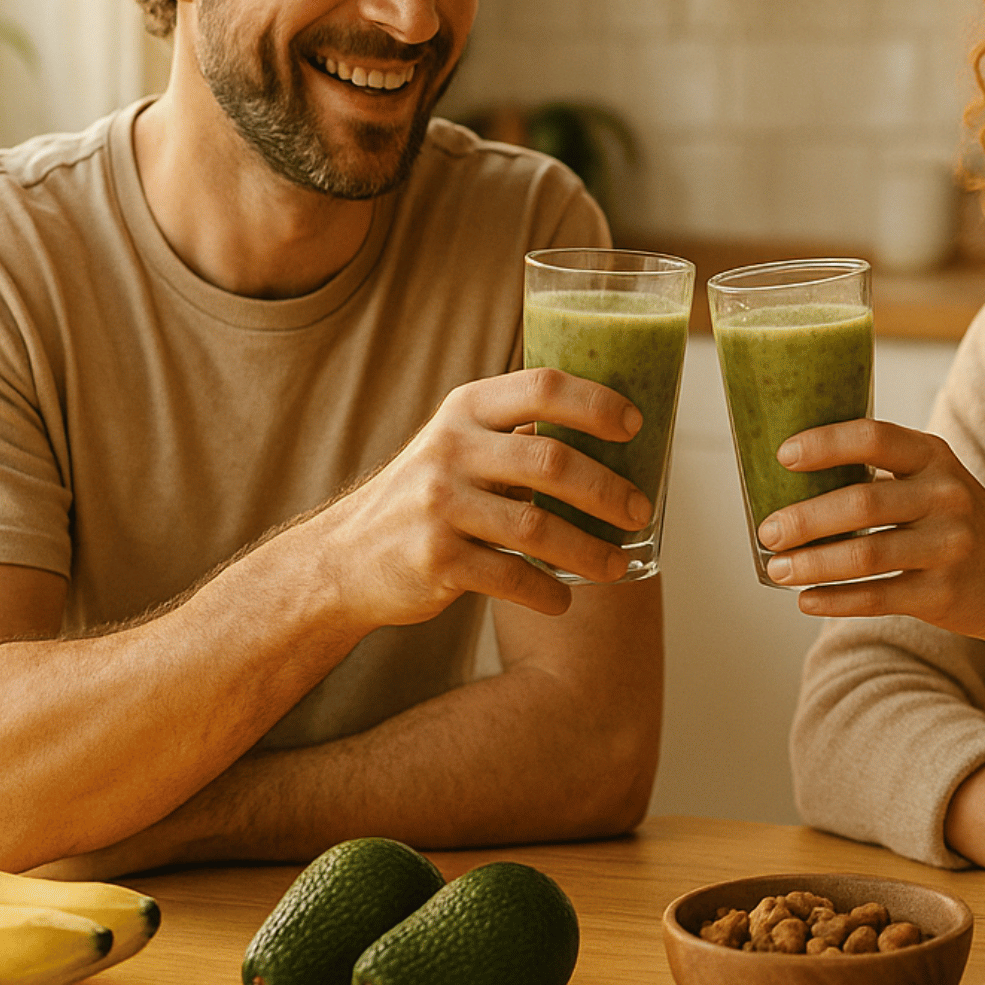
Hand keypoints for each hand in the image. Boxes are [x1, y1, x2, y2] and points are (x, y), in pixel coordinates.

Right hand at [306, 368, 652, 625]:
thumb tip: (612, 439)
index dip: (597, 403)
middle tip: (639, 512)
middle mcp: (450, 449)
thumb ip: (516, 436)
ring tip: (617, 565)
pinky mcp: (434, 559)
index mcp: (466, 409)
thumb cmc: (427, 497)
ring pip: (537, 528)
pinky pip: (511, 577)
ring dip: (590, 551)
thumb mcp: (459, 447)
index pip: (543, 386)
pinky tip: (563, 599)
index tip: (635, 427)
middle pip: (552, 461)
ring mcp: (438, 505)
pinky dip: (547, 592)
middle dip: (607, 491)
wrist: (345, 558)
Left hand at [755, 419, 984, 641]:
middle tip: (767, 531)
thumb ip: (882, 476)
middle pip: (862, 503)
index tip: (783, 456)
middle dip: (805, 518)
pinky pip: (877, 598)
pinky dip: (835, 600)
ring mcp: (948, 547)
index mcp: (934, 457)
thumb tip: (791, 485)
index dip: (825, 444)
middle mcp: (946, 497)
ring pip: (865, 555)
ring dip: (811, 564)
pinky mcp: (943, 593)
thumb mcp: (935, 482)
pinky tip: (806, 600)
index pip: (874, 438)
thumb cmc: (956, 523)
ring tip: (777, 569)